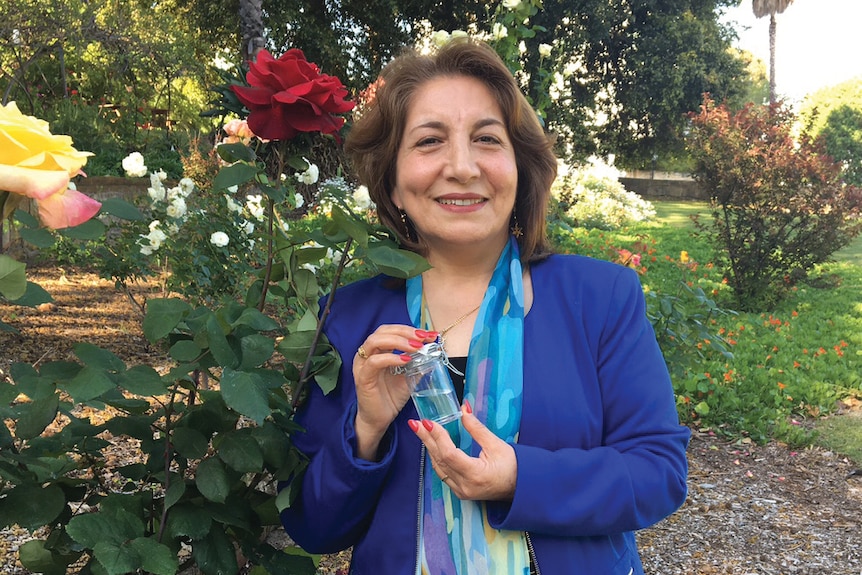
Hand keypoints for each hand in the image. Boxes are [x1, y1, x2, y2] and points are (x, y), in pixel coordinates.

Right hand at [353, 326, 437, 459]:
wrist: (379, 420)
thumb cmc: (390, 397)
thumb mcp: (408, 377)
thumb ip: (417, 363)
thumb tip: (433, 352)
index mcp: (377, 351)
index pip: (391, 331)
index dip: (410, 329)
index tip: (429, 334)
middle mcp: (367, 354)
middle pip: (383, 331)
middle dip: (405, 332)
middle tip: (423, 337)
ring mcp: (363, 365)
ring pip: (375, 341)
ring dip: (398, 341)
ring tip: (416, 347)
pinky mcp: (362, 378)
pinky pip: (375, 362)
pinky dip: (391, 358)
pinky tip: (406, 360)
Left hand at [409, 402, 517, 500]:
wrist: (522, 488)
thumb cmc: (514, 466)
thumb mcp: (496, 444)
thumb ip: (476, 428)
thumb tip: (463, 409)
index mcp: (476, 474)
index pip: (449, 454)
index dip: (437, 437)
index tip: (428, 422)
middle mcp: (465, 486)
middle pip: (439, 460)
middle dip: (426, 439)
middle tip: (416, 423)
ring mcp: (462, 491)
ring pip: (439, 467)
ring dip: (430, 448)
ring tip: (421, 431)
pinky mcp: (461, 491)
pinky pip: (443, 474)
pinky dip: (437, 458)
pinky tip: (432, 446)